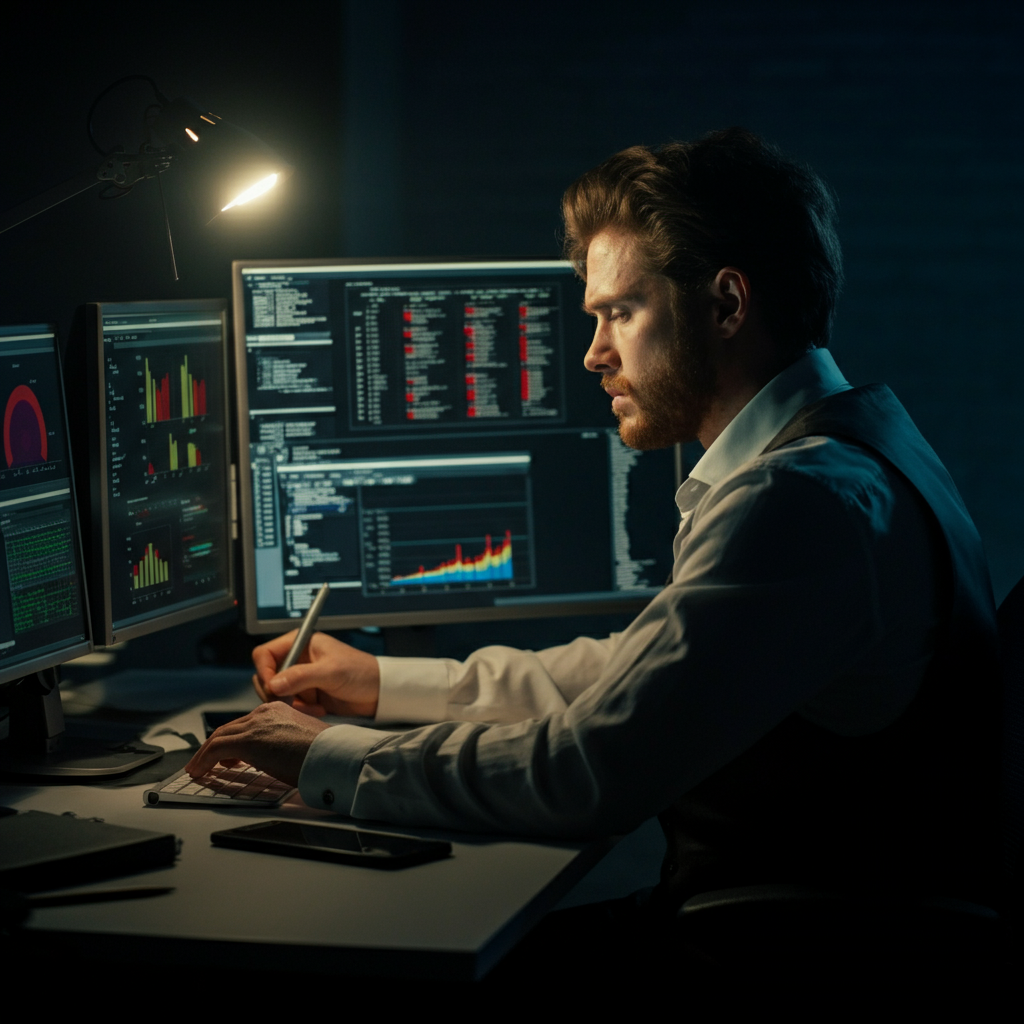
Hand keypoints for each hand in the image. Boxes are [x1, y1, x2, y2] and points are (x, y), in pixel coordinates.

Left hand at [184, 701, 330, 785]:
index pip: (244, 723)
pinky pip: (216, 750)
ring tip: (199, 768)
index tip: (224, 755)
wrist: (332, 756)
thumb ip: (281, 741)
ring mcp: (256, 725)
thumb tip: (270, 756)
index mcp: (277, 710)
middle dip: (213, 747)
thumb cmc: (323, 753)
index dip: (230, 740)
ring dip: (205, 754)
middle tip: (205, 762)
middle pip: (228, 729)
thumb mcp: (299, 740)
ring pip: (218, 737)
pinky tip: (199, 772)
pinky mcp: (249, 742)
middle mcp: (264, 712)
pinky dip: (203, 761)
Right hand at [252, 631, 379, 717]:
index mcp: (300, 643)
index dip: (264, 671)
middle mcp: (296, 660)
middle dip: (275, 692)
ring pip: (275, 694)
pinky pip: (288, 705)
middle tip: (290, 702)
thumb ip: (301, 676)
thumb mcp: (332, 672)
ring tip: (312, 707)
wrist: (379, 693)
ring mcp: (300, 678)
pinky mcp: (305, 695)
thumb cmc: (361, 673)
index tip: (273, 688)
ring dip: (289, 704)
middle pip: (265, 676)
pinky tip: (318, 710)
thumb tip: (274, 684)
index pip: (264, 654)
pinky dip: (299, 711)